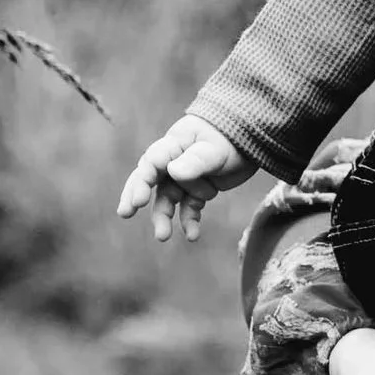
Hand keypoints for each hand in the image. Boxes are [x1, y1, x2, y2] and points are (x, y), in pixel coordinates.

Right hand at [115, 113, 257, 241]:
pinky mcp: (198, 191)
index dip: (142, 182)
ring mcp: (184, 178)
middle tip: (124, 213)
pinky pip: (189, 208)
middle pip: (149, 180)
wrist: (250, 138)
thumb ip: (196, 160)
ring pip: (167, 199)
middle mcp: (173, 162)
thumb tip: (173, 171)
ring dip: (164, 217)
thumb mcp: (215, 149)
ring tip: (162, 237)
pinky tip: (192, 236)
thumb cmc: (230, 137)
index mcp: (173, 145)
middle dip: (136, 196)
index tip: (139, 201)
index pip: (151, 163)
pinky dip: (189, 221)